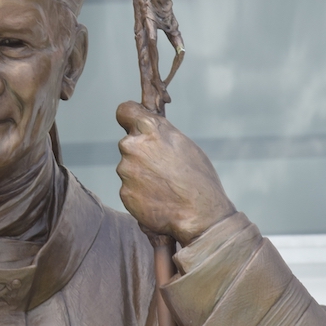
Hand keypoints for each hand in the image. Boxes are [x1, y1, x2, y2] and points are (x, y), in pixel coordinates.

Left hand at [116, 101, 235, 245]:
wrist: (200, 215)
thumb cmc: (198, 178)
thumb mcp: (183, 144)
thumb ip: (160, 134)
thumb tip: (149, 130)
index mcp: (148, 128)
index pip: (124, 111)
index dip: (128, 118)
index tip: (131, 124)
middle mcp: (131, 146)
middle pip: (129, 144)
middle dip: (141, 153)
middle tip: (162, 167)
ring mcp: (125, 170)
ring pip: (129, 168)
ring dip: (141, 175)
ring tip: (165, 186)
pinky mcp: (124, 192)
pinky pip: (130, 189)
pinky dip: (140, 193)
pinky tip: (159, 199)